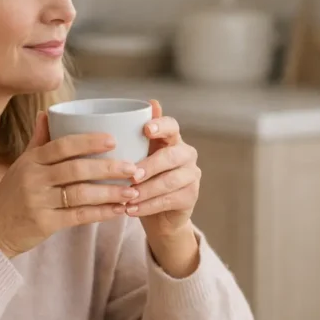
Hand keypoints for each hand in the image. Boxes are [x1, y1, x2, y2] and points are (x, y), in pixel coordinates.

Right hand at [0, 112, 140, 257]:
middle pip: (76, 168)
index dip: (89, 141)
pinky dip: (101, 213)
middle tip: (134, 168)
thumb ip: (38, 141)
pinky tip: (118, 210)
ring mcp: (38, 201)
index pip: (62, 145)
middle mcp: (33, 178)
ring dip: (110, 192)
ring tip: (132, 191)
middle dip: (108, 167)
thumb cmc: (10, 196)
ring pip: (81, 193)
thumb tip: (48, 113)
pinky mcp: (44, 223)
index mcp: (31, 161)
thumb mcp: (21, 166)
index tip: (114, 140)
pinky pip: (78, 216)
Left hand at [126, 100, 201, 276]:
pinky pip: (168, 200)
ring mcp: (192, 175)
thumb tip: (146, 105)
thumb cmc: (144, 179)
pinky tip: (131, 210)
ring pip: (169, 181)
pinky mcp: (191, 196)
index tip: (146, 130)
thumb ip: (135, 137)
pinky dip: (147, 206)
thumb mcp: (137, 157)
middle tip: (131, 176)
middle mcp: (186, 154)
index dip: (161, 126)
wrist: (159, 215)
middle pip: (171, 156)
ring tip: (127, 198)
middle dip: (149, 166)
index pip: (172, 126)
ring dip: (146, 190)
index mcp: (173, 139)